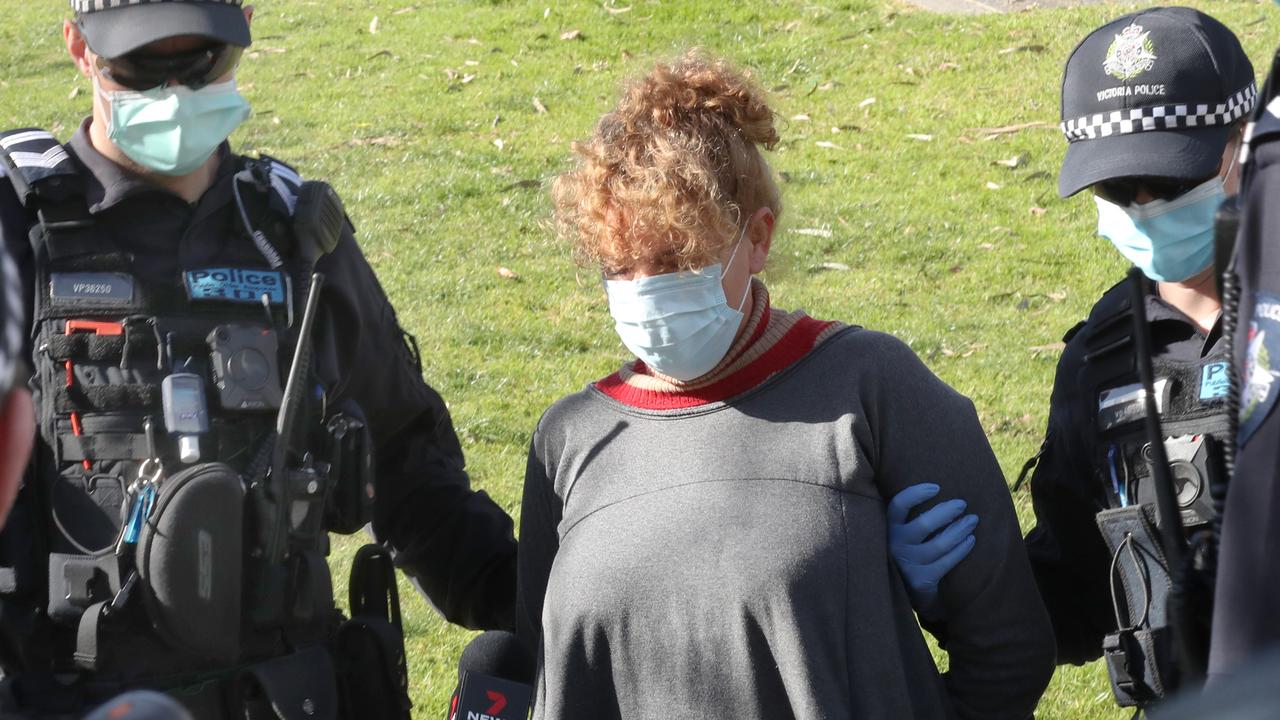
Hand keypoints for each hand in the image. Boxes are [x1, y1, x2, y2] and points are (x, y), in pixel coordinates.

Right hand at [887, 483, 978, 613]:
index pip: (898, 506)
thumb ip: (907, 516)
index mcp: (887, 529)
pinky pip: (947, 562)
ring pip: (939, 544)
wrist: (902, 591)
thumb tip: (936, 489)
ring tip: (972, 521)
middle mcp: (894, 545)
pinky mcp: (920, 580)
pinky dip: (961, 549)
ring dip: (960, 530)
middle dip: (947, 512)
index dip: (916, 494)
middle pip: (924, 524)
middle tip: (962, 504)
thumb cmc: (905, 551)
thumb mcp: (898, 533)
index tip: (936, 488)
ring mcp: (907, 564)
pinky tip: (971, 540)